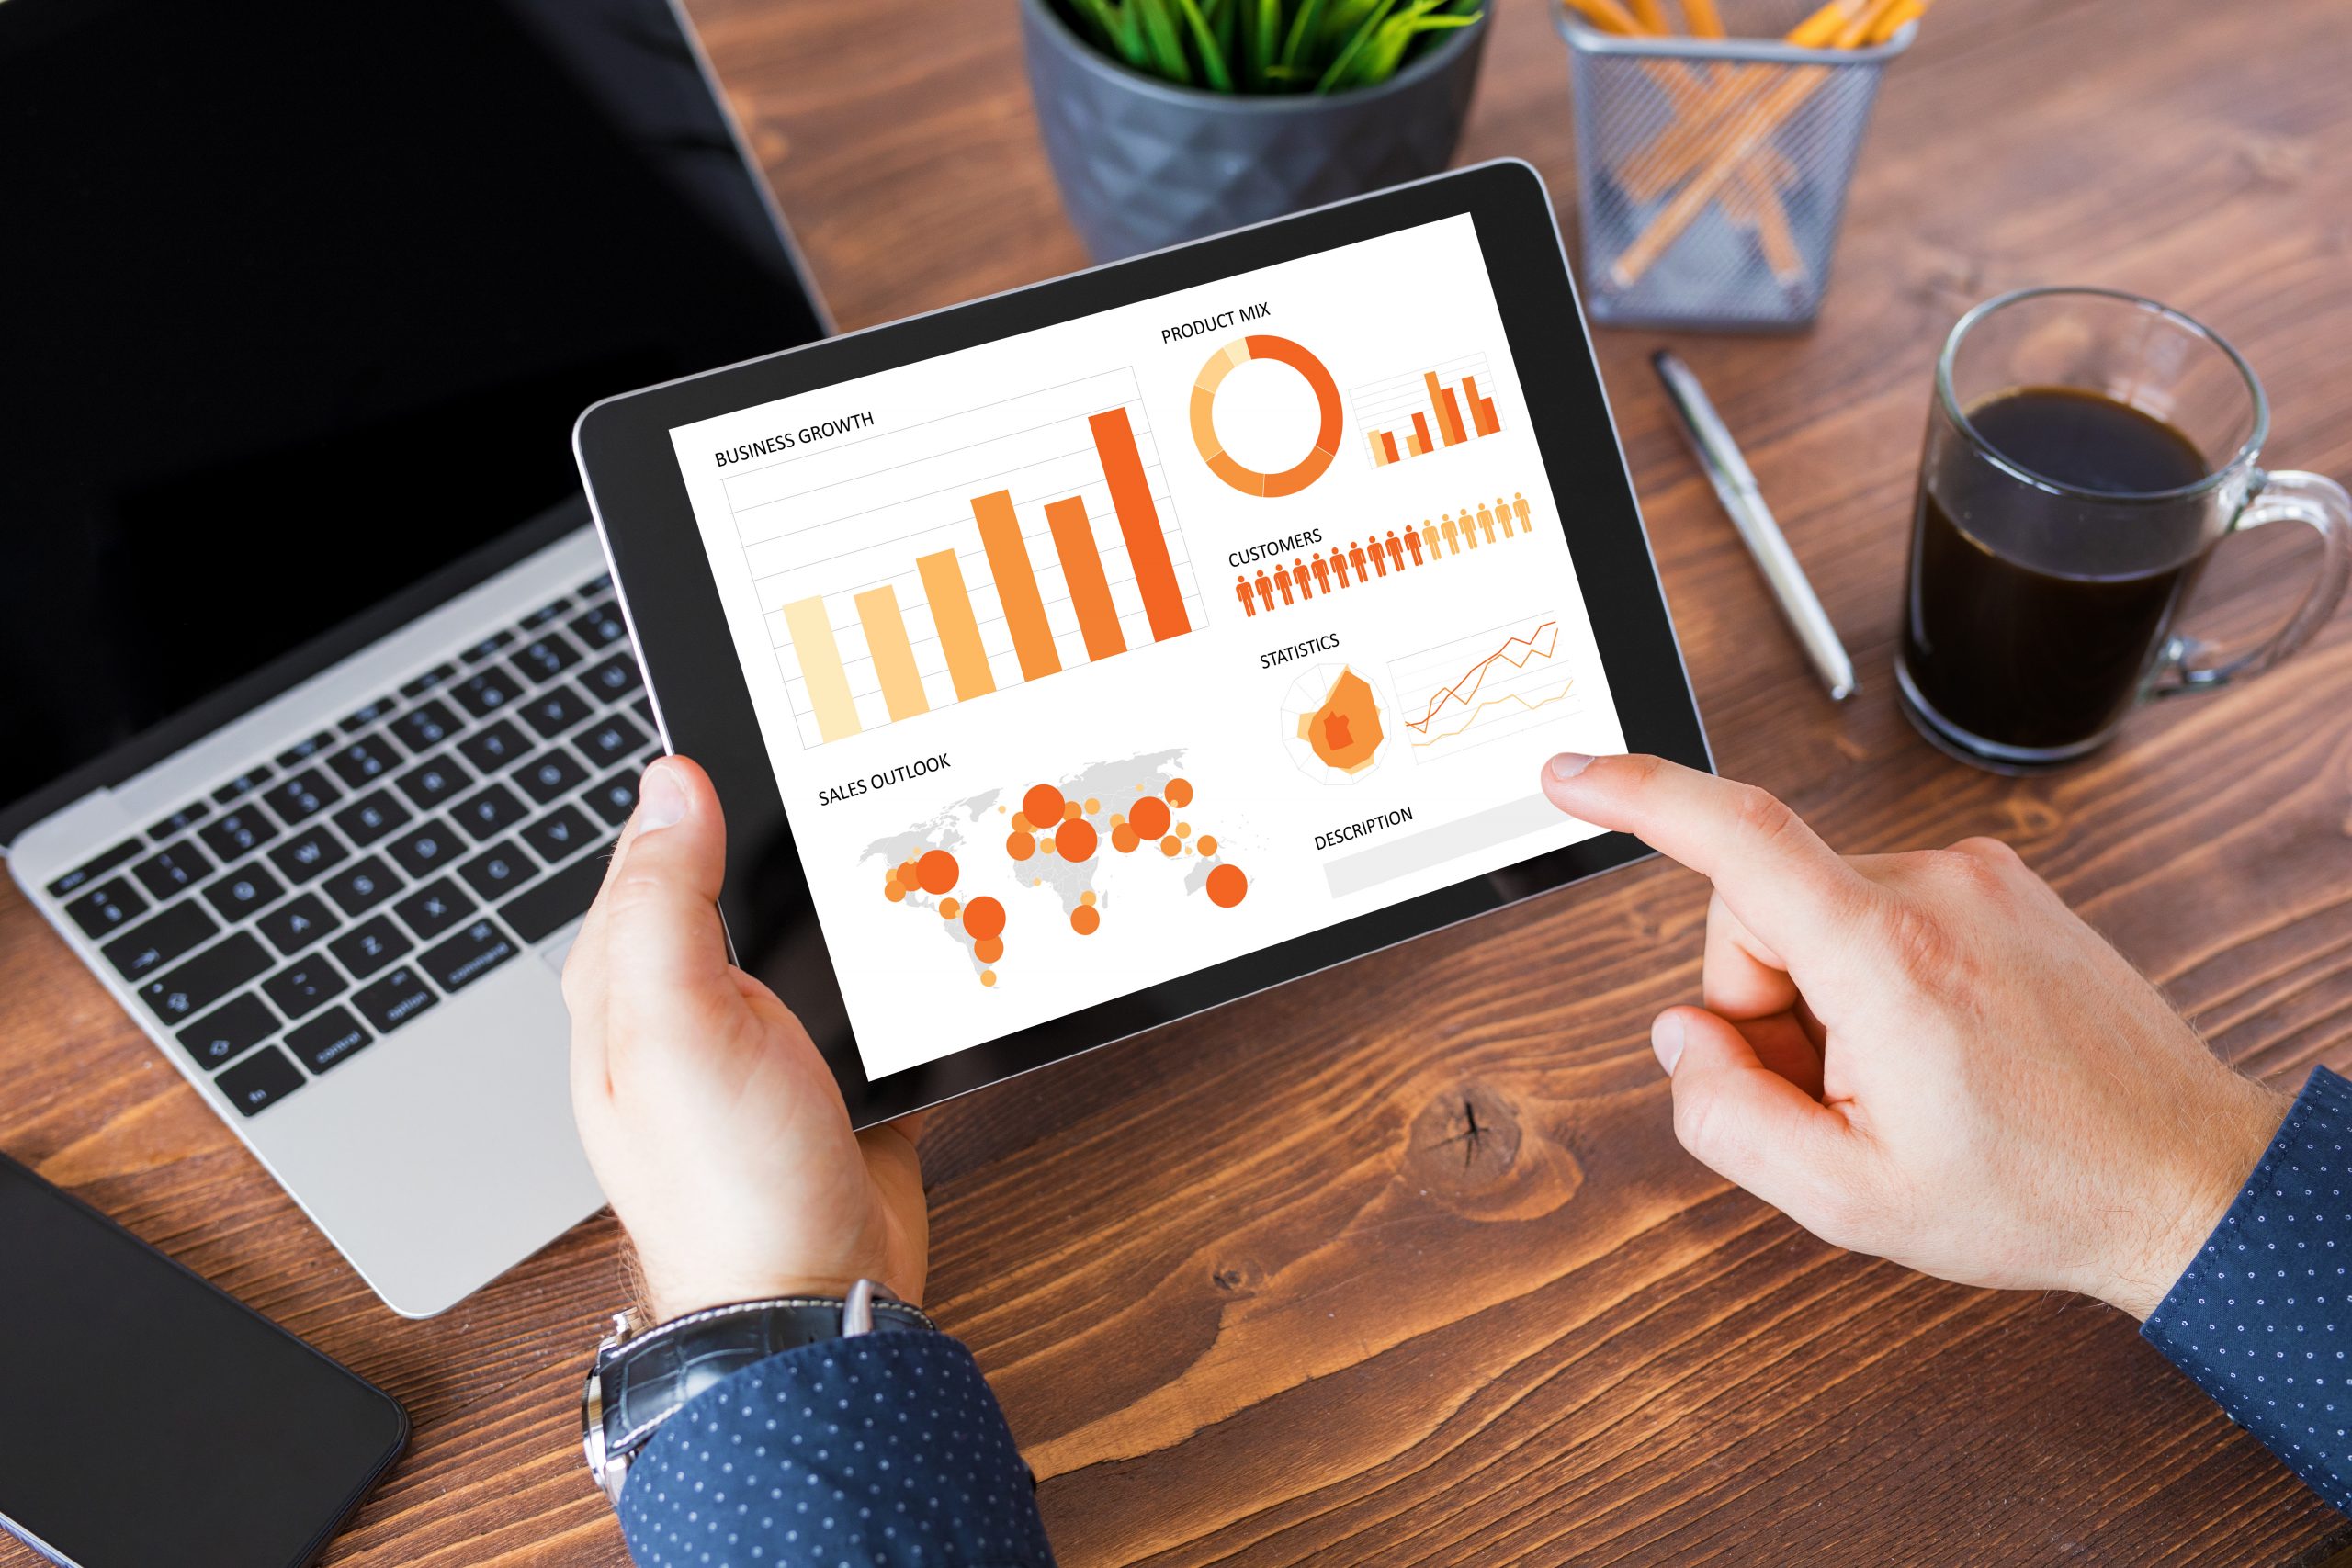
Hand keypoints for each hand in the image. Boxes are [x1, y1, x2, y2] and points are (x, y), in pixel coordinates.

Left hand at [563, 756, 926, 1321]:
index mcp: (626, 987)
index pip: (649, 853)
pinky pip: (865, 994)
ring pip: (805, 935)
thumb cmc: (724, 1188)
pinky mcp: (832, 1072)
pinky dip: (897, 963)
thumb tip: (671, 785)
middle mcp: (688, 1008)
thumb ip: (667, 902)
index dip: (695, 793)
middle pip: (735, 885)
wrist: (814, 1300)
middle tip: (843, 778)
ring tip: (897, 838)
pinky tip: (932, 934)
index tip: (757, 733)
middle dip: (784, 835)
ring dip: (848, 899)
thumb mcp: (676, 1025)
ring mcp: (763, 1043)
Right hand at [1540, 752, 2288, 1318]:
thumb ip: (1727, 1117)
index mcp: (1887, 955)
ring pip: (1818, 914)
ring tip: (1899, 1083)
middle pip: (1758, 911)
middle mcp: (1934, 889)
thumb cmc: (2040, 1191)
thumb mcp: (1849, 1199)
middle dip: (1762, 1003)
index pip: (1737, 837)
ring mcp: (1977, 879)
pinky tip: (1936, 1053)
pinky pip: (1881, 912)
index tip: (1569, 775)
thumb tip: (1683, 1039)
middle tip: (1831, 1095)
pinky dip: (1875, 978)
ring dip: (1824, 997)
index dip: (1637, 796)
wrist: (2190, 1177)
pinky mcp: (2002, 885)